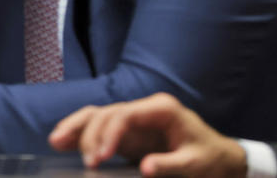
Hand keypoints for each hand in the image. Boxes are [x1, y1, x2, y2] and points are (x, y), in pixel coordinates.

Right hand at [48, 93, 246, 176]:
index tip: (99, 157)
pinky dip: (81, 132)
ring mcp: (135, 119)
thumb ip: (169, 165)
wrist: (220, 159)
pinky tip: (62, 140)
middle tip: (88, 164)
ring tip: (56, 142)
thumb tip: (144, 168)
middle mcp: (144, 109)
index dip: (108, 133)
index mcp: (161, 109)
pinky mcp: (129, 132)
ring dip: (77, 128)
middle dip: (91, 135)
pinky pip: (100, 127)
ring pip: (98, 115)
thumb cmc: (210, 159)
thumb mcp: (194, 165)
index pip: (125, 114)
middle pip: (107, 113)